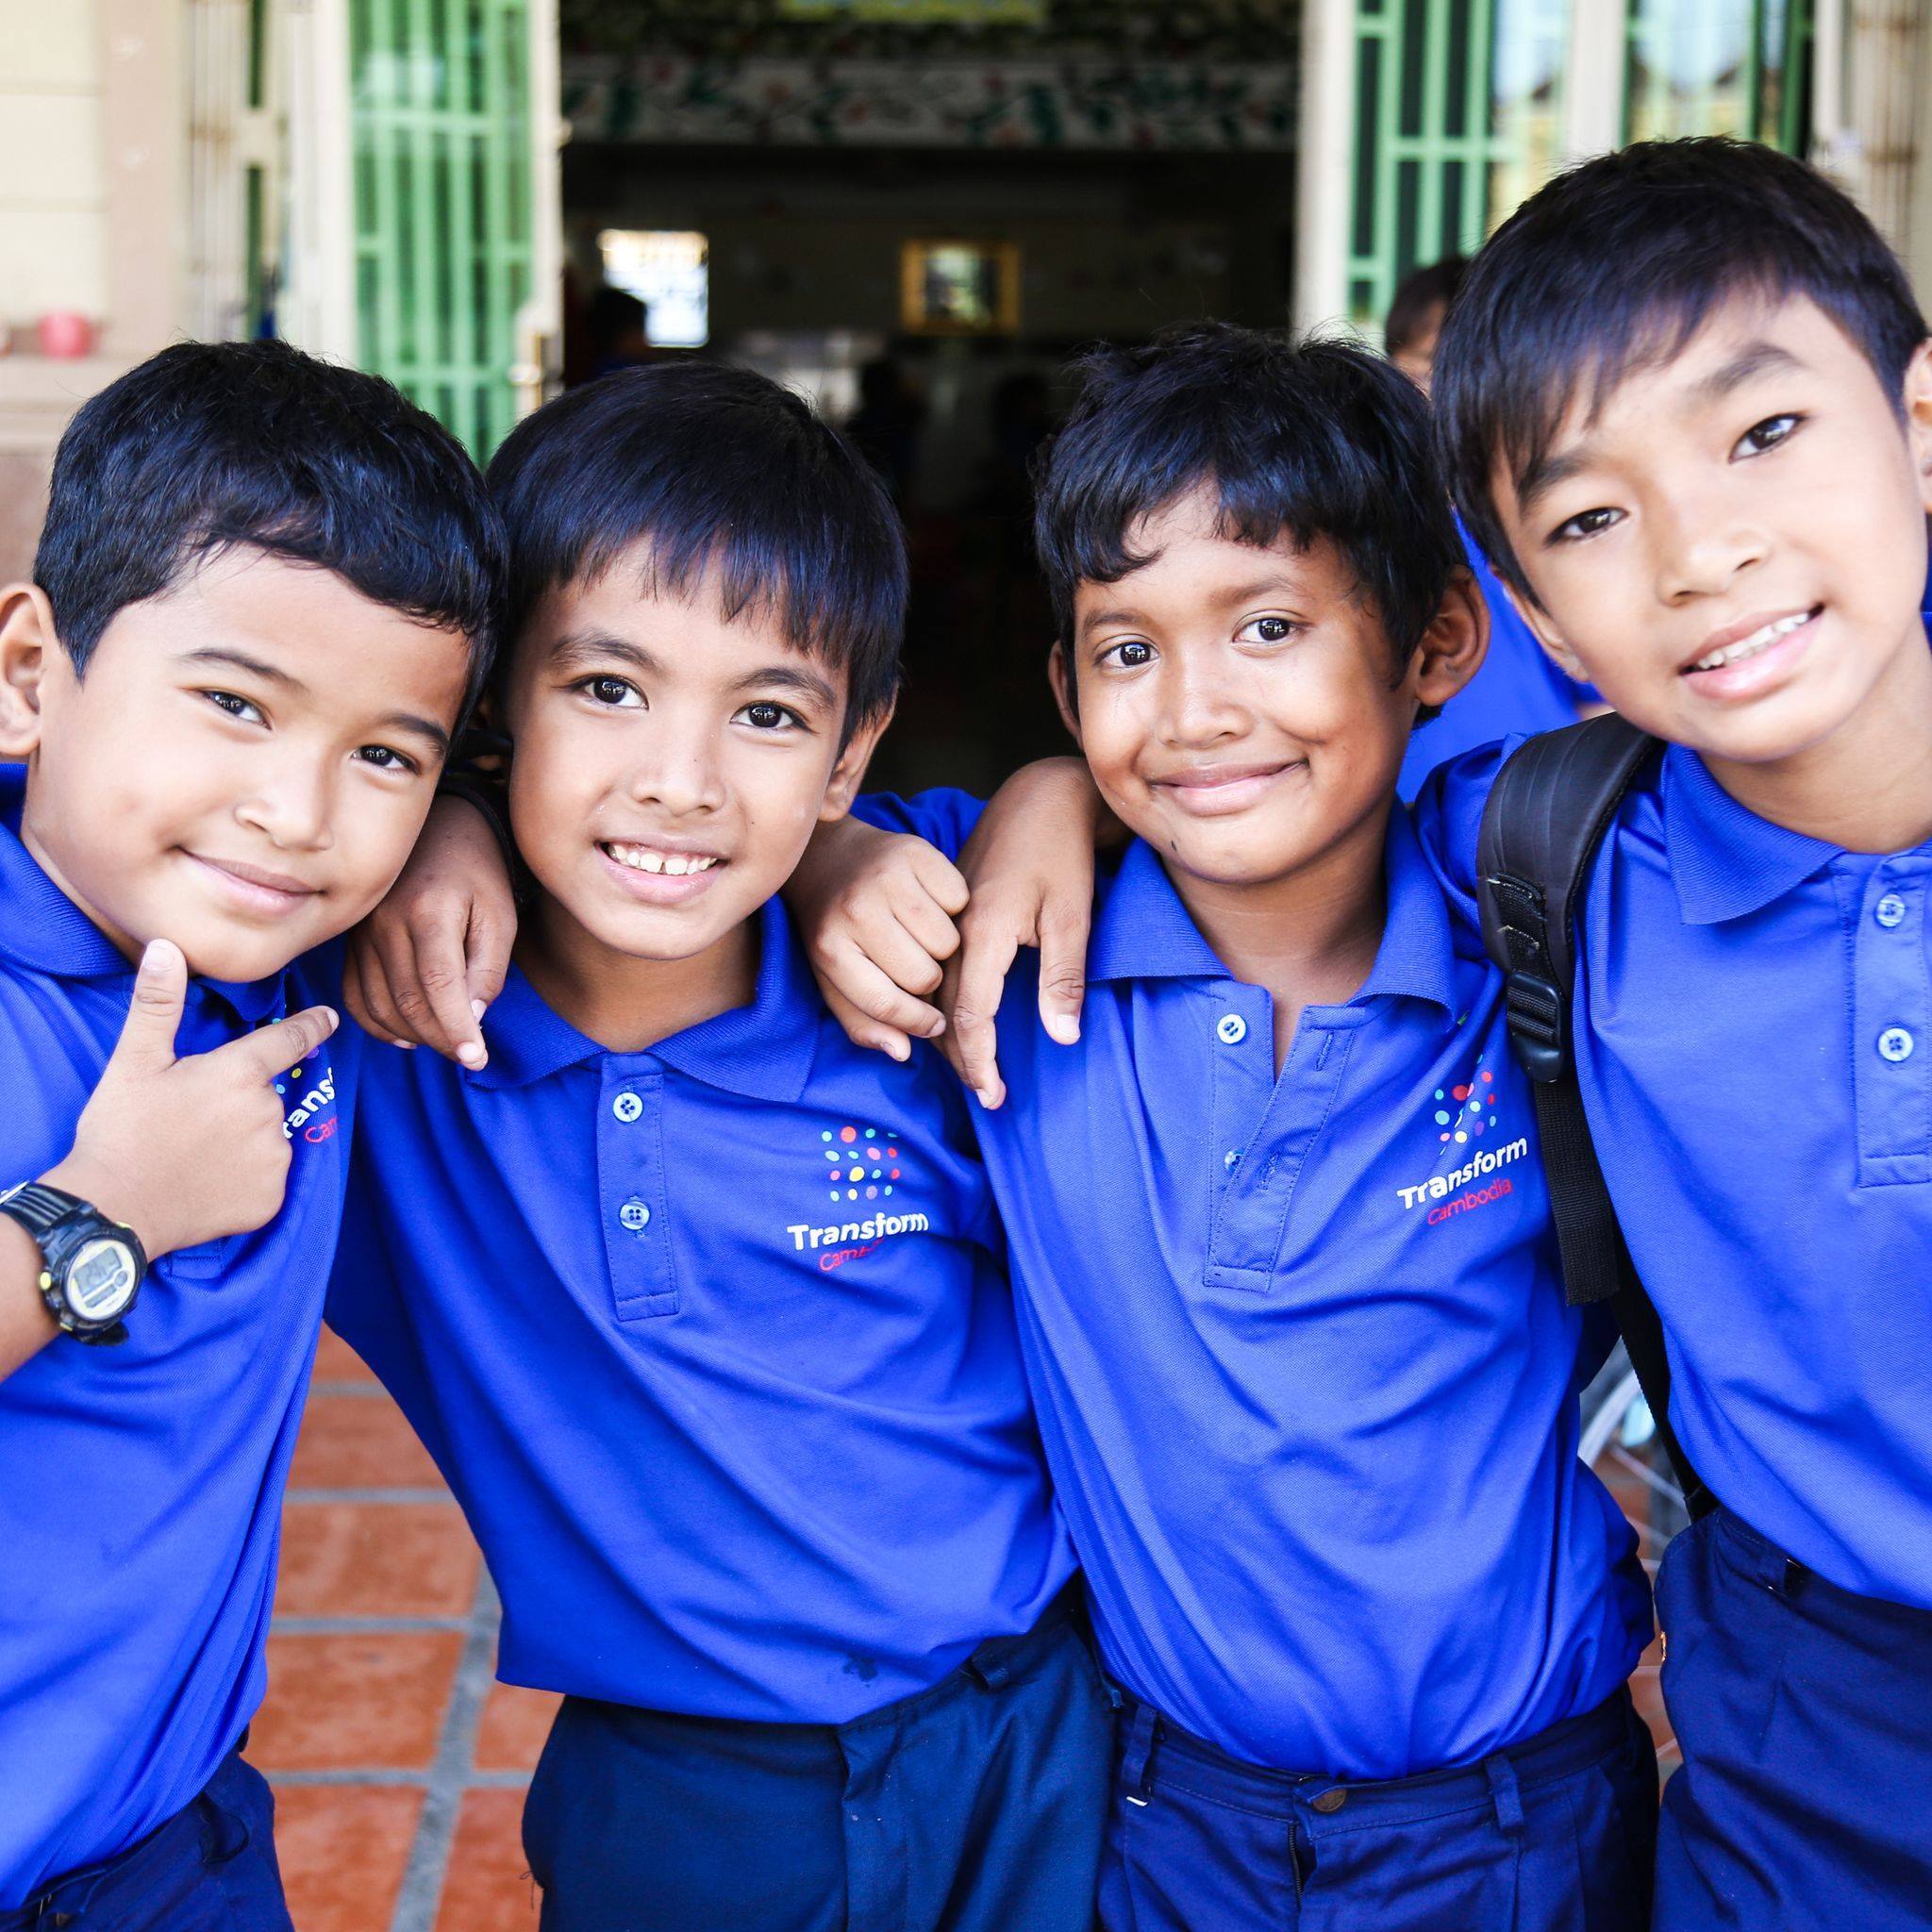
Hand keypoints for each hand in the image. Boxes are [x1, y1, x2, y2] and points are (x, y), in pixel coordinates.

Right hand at [47, 940, 338, 1259]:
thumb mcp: (133, 1062)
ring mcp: (273, 1160)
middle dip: (236, 1100)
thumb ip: (157, 1004)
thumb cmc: (120, 1131)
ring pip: (267, 1137)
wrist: (112, 1209)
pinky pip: (265, 1178)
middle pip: (264, 1095)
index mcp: (238, 1074)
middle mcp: (267, 1114)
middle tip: (189, 1119)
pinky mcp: (270, 1200)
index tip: (330, 1017)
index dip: (310, 1026)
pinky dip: (243, 1178)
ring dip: (241, 1139)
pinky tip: (207, 1181)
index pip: (288, 1040)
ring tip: (192, 1152)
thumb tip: (166, 948)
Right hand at [343, 795, 515, 1067]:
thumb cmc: (478, 873)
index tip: (476, 1058)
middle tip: (469, 1053)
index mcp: (429, 911)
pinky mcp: (351, 941)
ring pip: (380, 1004)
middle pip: (409, 1001)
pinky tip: (407, 1034)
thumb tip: (471, 1020)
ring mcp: (362, 932)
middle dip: (441, 1037)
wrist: (438, 830)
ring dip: (413, 1035)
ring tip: (445, 1042)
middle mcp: (386, 923)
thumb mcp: (499, 916)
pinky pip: (354, 995)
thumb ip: (488, 970)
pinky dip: (378, 1023)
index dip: (457, 1029)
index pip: (439, 986)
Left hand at [792, 816, 969, 1061]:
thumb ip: (863, 1022)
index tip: (933, 1026)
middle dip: (927, 980)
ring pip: (949, 942)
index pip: (884, 1003)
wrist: (829, 858)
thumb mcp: (834, 980)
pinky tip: (931, 905)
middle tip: (916, 965)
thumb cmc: (834, 929)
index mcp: (830, 946)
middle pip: (924, 976)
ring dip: (943, 946)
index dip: (916, 1023)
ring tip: (922, 935)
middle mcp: (855, 908)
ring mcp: (887, 876)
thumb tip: (902, 1052)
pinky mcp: (916, 851)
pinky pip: (961, 900)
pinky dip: (953, 908)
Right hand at [941, 758, 1109, 1108]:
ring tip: (973, 1071)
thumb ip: (1063, 979)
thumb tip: (1062, 1038)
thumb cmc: (1061, 853)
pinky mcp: (954, 914)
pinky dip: (946, 1004)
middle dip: (964, 1058)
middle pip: (945, 1010)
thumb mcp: (1072, 917)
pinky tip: (959, 1023)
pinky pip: (940, 970)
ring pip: (938, 992)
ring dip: (951, 1035)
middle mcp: (957, 930)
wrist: (1040, 795)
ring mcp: (951, 920)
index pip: (970, 1013)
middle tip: (986, 1097)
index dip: (980, 1059)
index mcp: (984, 932)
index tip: (994, 1093)